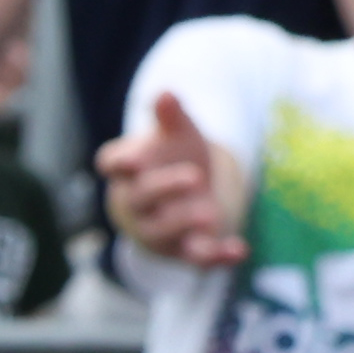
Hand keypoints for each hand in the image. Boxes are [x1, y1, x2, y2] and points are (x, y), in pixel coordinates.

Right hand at [97, 87, 245, 263]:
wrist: (183, 199)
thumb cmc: (173, 161)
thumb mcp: (177, 137)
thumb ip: (171, 119)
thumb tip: (165, 94)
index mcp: (128, 171)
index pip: (113, 164)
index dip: (119, 163)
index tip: (132, 161)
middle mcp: (137, 204)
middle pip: (140, 199)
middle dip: (165, 188)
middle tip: (195, 177)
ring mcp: (158, 230)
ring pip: (162, 232)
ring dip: (185, 224)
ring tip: (210, 214)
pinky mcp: (183, 251)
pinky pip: (196, 257)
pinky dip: (217, 257)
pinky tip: (240, 249)